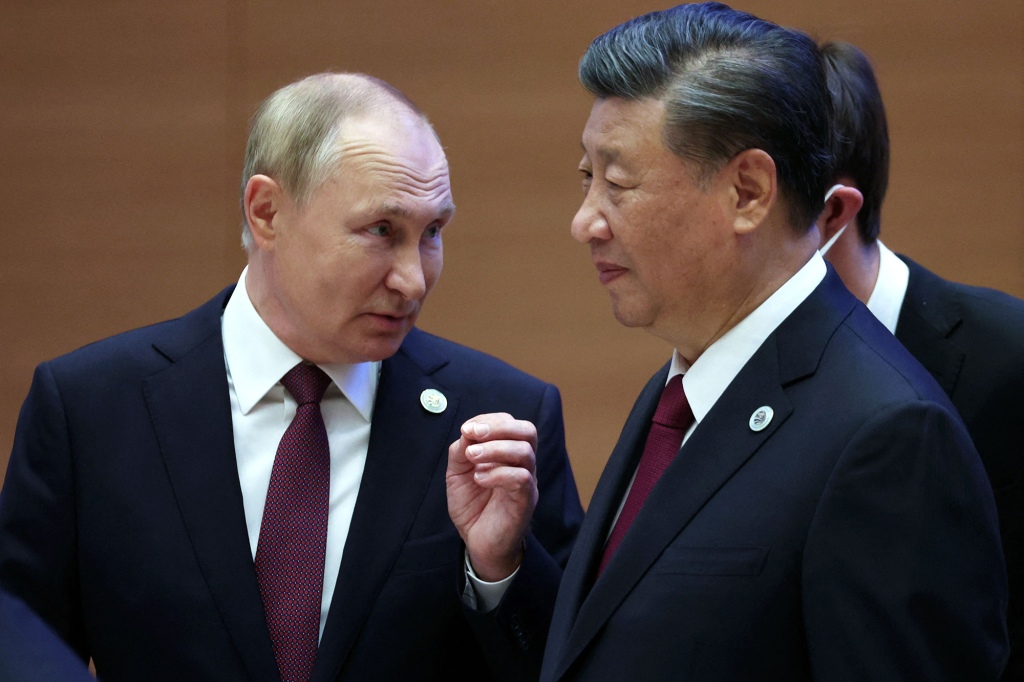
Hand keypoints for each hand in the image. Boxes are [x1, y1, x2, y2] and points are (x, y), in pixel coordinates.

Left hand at [446, 413, 538, 581]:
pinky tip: (479, 479)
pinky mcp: (525, 500)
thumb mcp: (458, 473)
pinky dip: (497, 473)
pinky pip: (521, 478)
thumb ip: (461, 450)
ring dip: (494, 449)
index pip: (511, 423)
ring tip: (471, 457)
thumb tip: (467, 432)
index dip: (489, 420)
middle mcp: (522, 464)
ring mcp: (527, 481)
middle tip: (473, 434)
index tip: (467, 429)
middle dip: (498, 426)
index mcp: (508, 453)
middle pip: (527, 431)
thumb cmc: (472, 506)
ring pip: (524, 452)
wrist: (478, 542)